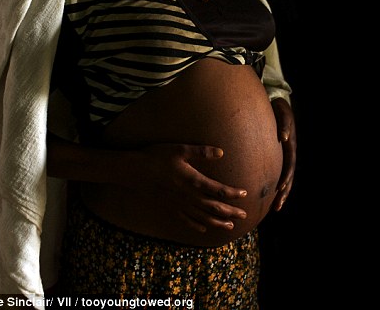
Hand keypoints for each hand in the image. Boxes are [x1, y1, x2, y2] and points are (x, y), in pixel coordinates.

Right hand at [123, 143, 247, 232]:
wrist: (135, 171)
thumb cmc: (157, 156)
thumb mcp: (180, 149)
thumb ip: (201, 152)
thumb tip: (221, 152)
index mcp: (193, 181)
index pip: (218, 190)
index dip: (232, 193)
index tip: (244, 194)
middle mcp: (188, 196)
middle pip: (213, 207)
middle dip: (230, 212)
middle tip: (244, 216)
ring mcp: (178, 204)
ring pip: (202, 217)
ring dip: (217, 222)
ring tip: (230, 226)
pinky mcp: (169, 207)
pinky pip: (186, 220)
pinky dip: (196, 225)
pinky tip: (203, 228)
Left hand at [271, 97, 296, 209]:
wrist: (278, 104)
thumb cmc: (279, 109)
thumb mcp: (283, 113)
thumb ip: (284, 125)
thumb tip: (284, 138)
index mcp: (290, 146)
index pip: (290, 165)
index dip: (286, 177)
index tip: (281, 188)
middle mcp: (289, 153)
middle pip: (289, 177)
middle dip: (283, 193)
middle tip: (277, 207)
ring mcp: (284, 156)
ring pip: (285, 179)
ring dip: (280, 194)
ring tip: (275, 208)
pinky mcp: (278, 156)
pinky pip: (278, 173)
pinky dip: (275, 185)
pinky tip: (269, 196)